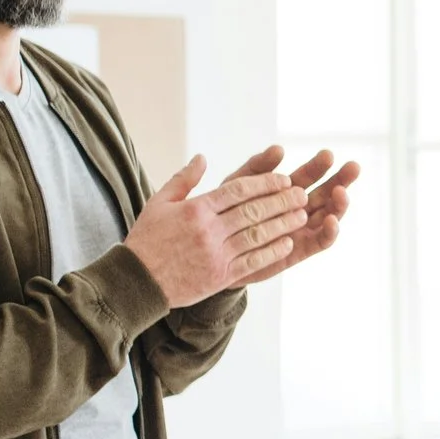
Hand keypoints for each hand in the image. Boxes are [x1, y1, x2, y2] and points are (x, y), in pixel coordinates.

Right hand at [124, 155, 308, 308]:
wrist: (136, 281)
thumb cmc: (147, 239)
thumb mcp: (159, 203)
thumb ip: (183, 179)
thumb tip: (202, 157)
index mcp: (196, 209)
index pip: (238, 190)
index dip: (265, 183)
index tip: (284, 179)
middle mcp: (208, 230)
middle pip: (254, 210)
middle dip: (282, 201)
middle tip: (303, 194)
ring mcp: (215, 254)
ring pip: (257, 235)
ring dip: (283, 224)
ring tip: (302, 215)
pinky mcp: (220, 276)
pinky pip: (252, 261)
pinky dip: (272, 251)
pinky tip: (287, 243)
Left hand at [225, 146, 360, 286]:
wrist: (211, 249)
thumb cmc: (223, 213)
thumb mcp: (237, 185)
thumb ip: (257, 167)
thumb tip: (279, 148)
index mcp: (285, 190)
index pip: (308, 175)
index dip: (320, 166)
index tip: (328, 154)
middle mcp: (298, 209)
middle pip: (327, 193)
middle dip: (341, 180)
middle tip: (353, 167)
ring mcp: (301, 230)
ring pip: (329, 215)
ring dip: (338, 204)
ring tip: (341, 193)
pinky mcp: (300, 251)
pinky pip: (321, 242)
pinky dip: (330, 232)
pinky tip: (332, 220)